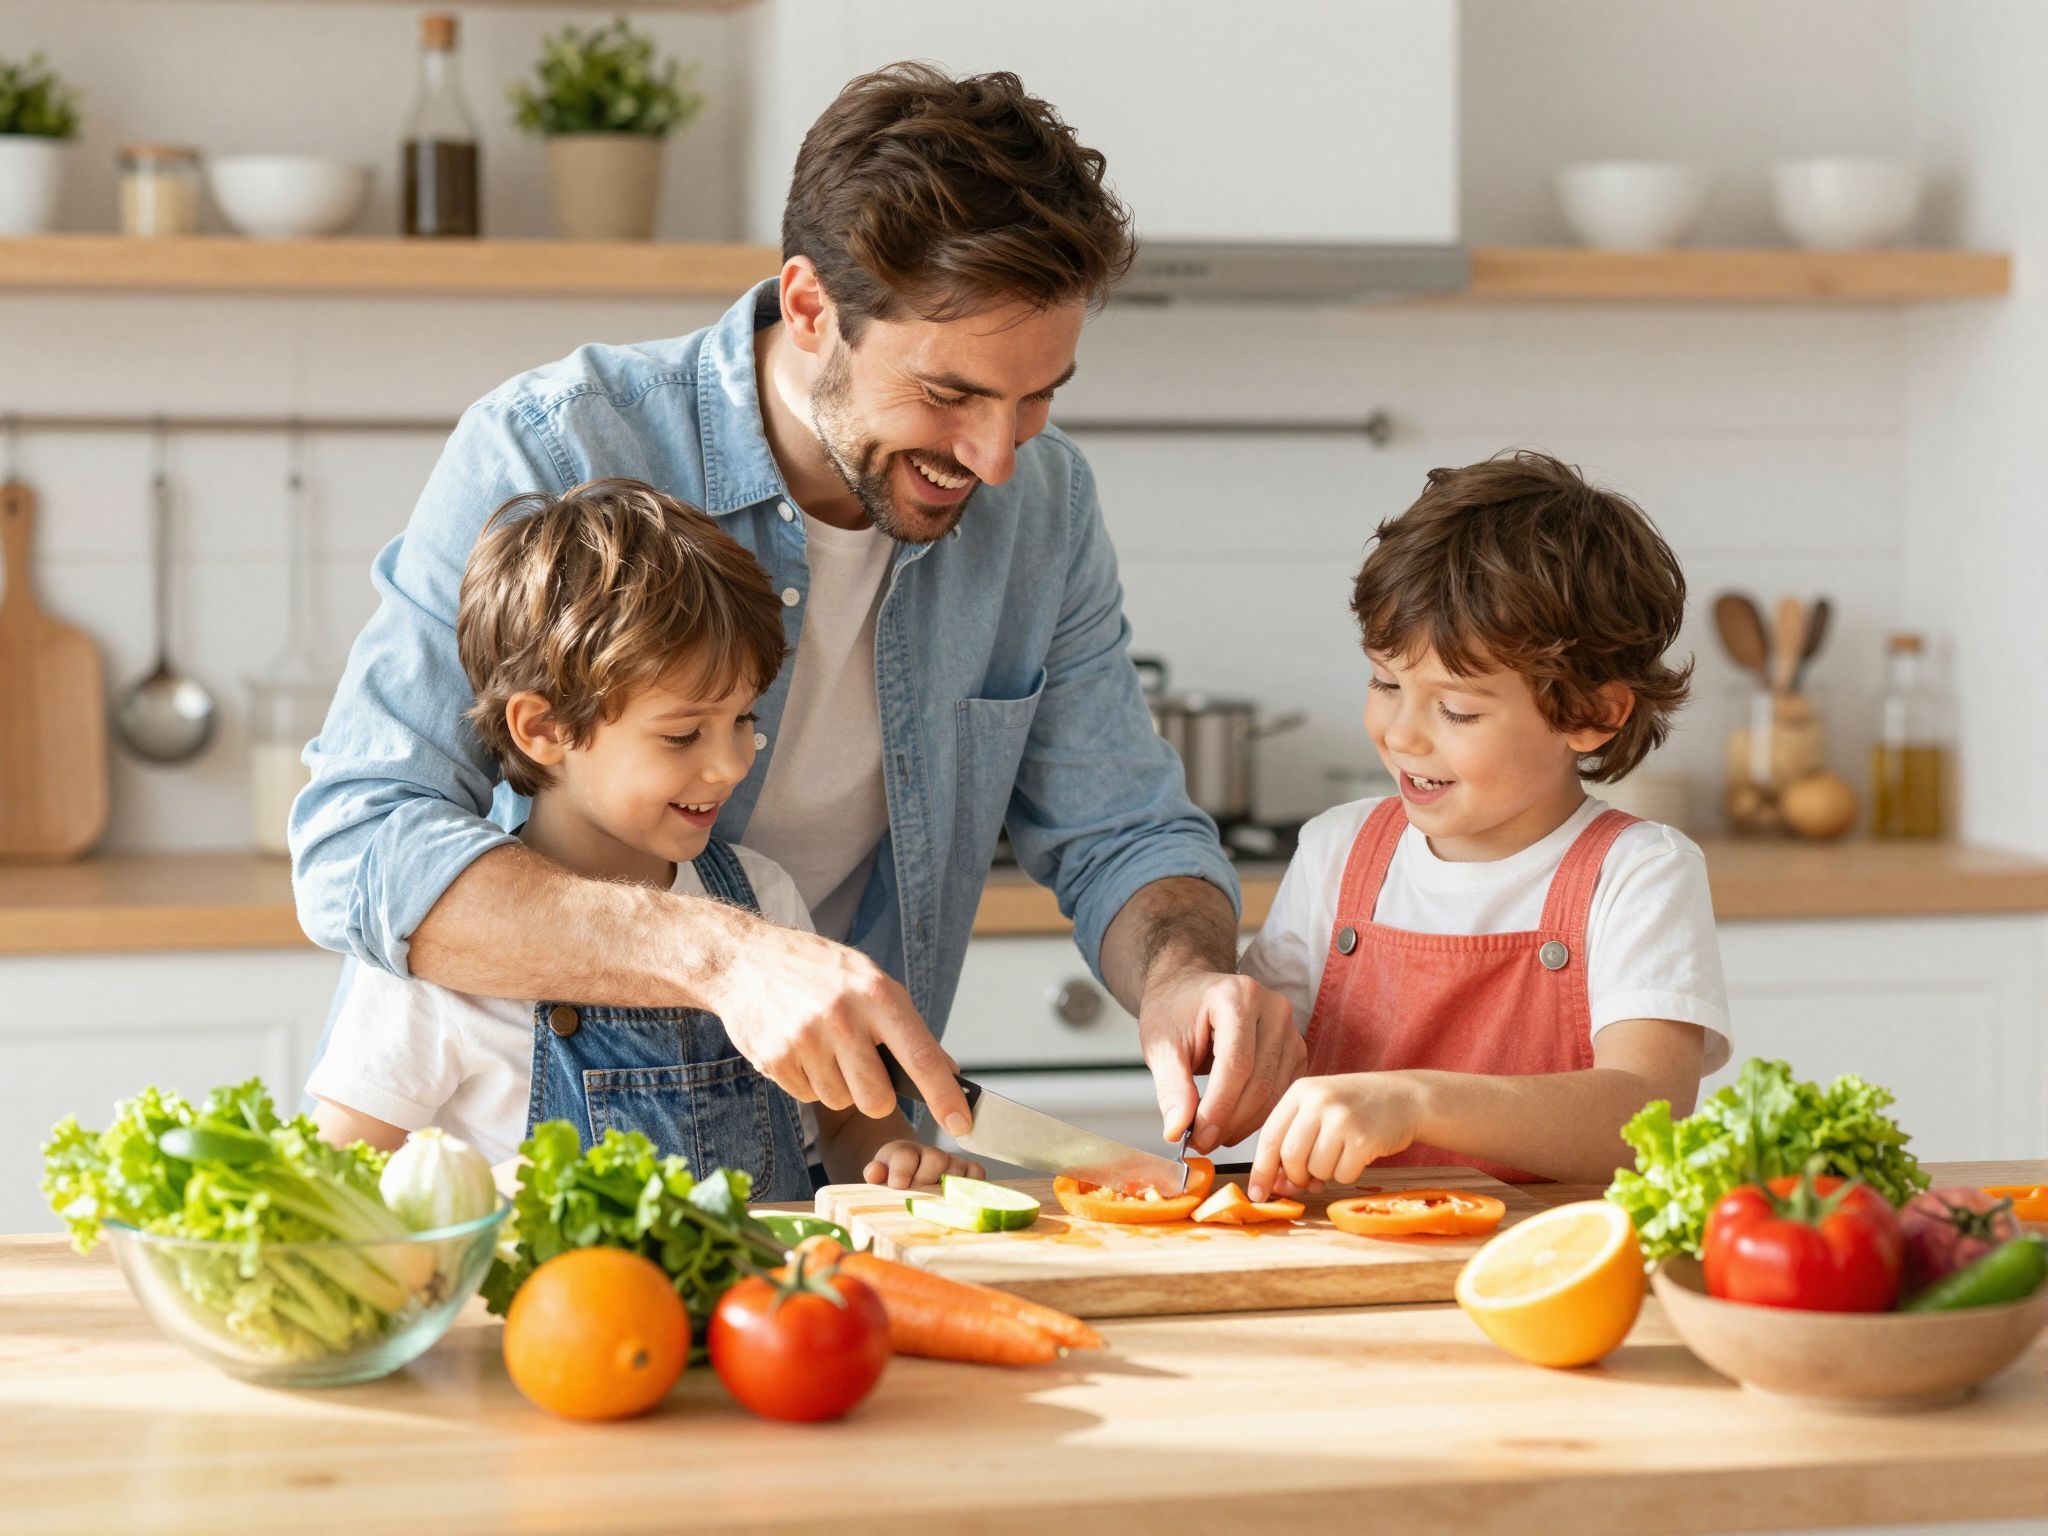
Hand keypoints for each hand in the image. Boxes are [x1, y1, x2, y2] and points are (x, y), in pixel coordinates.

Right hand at [701, 920, 971, 1134]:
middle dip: (876, 1095)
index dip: (945, 1096)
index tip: (962, 1123)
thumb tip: (947, 1070)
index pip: (921, 1056)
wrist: (745, 959)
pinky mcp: (775, 1059)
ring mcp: (805, 1041)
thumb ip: (908, 1026)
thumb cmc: (818, 971)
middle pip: (878, 1100)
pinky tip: (801, 1047)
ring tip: (825, 1046)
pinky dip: (810, 1080)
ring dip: (839, 1085)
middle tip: (863, 1066)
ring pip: (842, 1101)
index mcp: (876, 994)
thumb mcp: (870, 979)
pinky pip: (808, 1096)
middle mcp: (842, 1018)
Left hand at [863, 1140, 984, 1189]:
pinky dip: (972, 1184)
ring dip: (947, 1186)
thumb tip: (873, 1173)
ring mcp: (950, 1161)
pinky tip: (961, 1198)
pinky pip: (976, 1172)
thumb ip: (875, 1173)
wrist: (911, 1174)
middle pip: (935, 1158)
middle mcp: (930, 1153)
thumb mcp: (880, 1176)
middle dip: (926, 1178)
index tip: (898, 1186)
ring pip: (955, 1168)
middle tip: (919, 1195)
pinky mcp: (968, 1170)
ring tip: (938, 1202)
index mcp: (904, 1153)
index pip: (905, 1156)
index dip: (902, 1171)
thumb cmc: (895, 1179)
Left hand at [1138, 969, 1302, 1152]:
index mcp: (1237, 997)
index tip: (1197, 1137)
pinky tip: (1233, 1123)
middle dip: (1230, 1121)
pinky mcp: (1295, 1049)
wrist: (1189, 990)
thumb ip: (1171, 1087)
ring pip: (1275, 1092)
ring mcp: (1290, 1028)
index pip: (1236, 1064)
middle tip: (1202, 1142)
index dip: (1218, 1108)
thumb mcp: (1161, 1045)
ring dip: (1245, 1124)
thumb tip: (1177, 1130)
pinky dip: (1259, 1115)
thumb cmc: (1174, 1010)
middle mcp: (1272, 1008)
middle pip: (1260, 1080)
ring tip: (1214, 1135)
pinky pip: (1282, 1092)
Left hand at [1247, 1073, 1421, 1202]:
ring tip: (1342, 1152)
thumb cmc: (1357, 1107)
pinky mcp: (1364, 1138)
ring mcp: (1342, 1118)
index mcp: (1301, 1091)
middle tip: (1310, 1179)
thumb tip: (1275, 1185)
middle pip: (1290, 1157)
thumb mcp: (1320, 1111)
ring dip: (1326, 1173)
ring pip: (1316, 1169)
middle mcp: (1319, 1101)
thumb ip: (1294, 1141)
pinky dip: (1348, 1174)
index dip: (1261, 1170)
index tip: (1256, 1193)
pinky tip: (1359, 1154)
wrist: (1406, 1097)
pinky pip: (1342, 1175)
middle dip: (1297, 1177)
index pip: (1269, 1137)